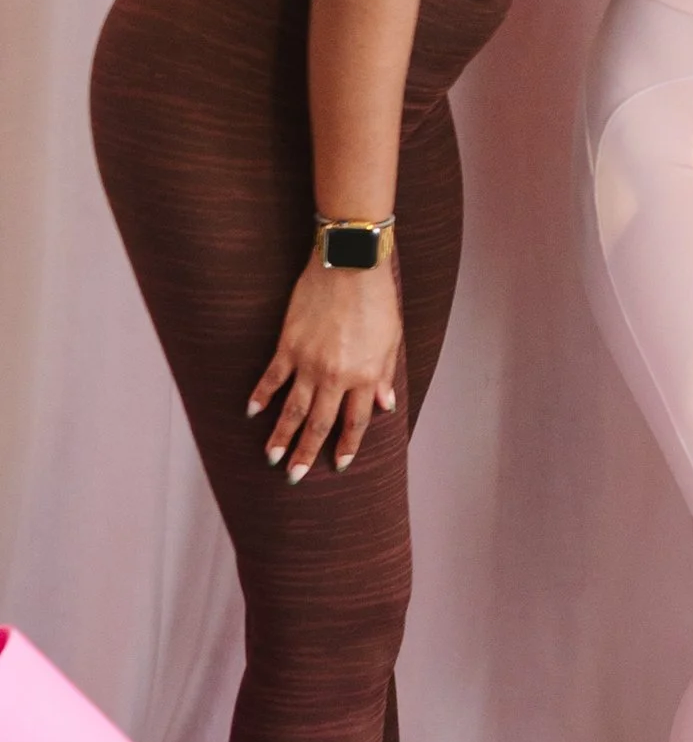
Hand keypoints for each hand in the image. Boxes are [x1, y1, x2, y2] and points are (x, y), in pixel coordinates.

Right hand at [250, 255, 403, 478]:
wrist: (350, 265)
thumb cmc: (377, 300)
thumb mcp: (392, 340)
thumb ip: (386, 375)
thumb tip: (385, 406)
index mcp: (365, 376)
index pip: (355, 421)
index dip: (347, 445)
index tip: (339, 464)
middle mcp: (336, 376)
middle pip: (319, 423)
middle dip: (307, 453)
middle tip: (295, 476)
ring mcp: (309, 363)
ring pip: (292, 409)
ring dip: (281, 436)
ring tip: (272, 457)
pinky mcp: (288, 346)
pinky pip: (272, 378)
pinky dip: (261, 396)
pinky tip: (252, 412)